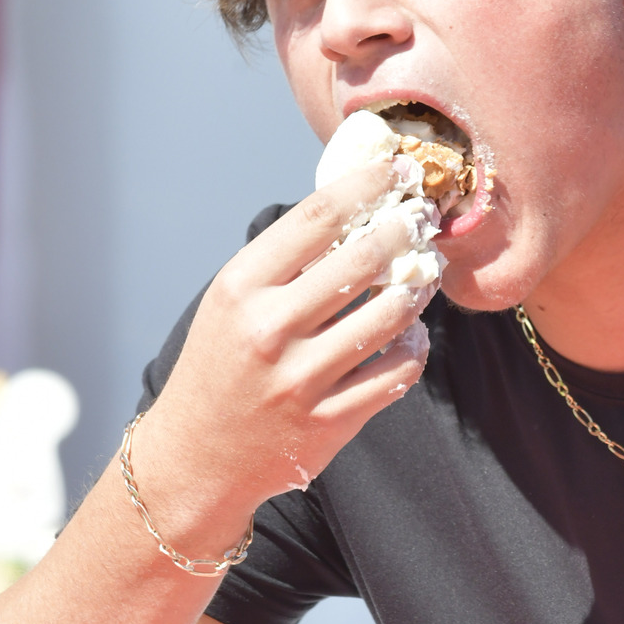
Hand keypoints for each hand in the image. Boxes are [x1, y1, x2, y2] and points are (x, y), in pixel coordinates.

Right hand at [130, 158, 434, 552]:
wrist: (198, 455)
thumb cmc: (222, 364)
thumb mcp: (233, 301)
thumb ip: (285, 260)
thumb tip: (354, 204)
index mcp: (241, 288)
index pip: (316, 218)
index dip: (368, 185)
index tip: (399, 169)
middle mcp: (269, 330)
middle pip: (363, 260)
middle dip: (406, 230)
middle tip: (425, 218)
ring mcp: (301, 380)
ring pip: (390, 316)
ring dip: (418, 288)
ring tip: (423, 275)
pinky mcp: (329, 422)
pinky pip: (397, 373)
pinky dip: (414, 348)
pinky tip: (409, 336)